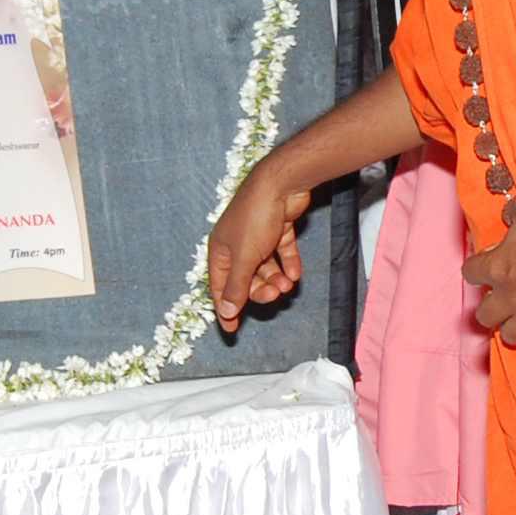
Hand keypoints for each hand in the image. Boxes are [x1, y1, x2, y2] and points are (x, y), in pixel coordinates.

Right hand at [207, 158, 315, 335]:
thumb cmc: (255, 219)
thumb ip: (236, 286)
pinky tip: (295, 275)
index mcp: (220, 250)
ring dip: (275, 279)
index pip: (220, 286)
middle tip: (274, 296)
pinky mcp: (277, 228)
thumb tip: (226, 311)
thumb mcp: (244, 258)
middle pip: (245, 279)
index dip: (226, 308)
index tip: (232, 330)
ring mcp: (257, 236)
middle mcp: (236, 244)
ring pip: (265, 268)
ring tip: (288, 286)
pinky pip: (281, 253)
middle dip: (259, 290)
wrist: (281, 184)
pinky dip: (287, 264)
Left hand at [463, 188, 515, 363]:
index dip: (476, 269)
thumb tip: (508, 215)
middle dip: (490, 309)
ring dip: (514, 331)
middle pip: (484, 315)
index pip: (470, 273)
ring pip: (510, 337)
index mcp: (499, 266)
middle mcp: (511, 296)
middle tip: (503, 300)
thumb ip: (514, 209)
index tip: (487, 265)